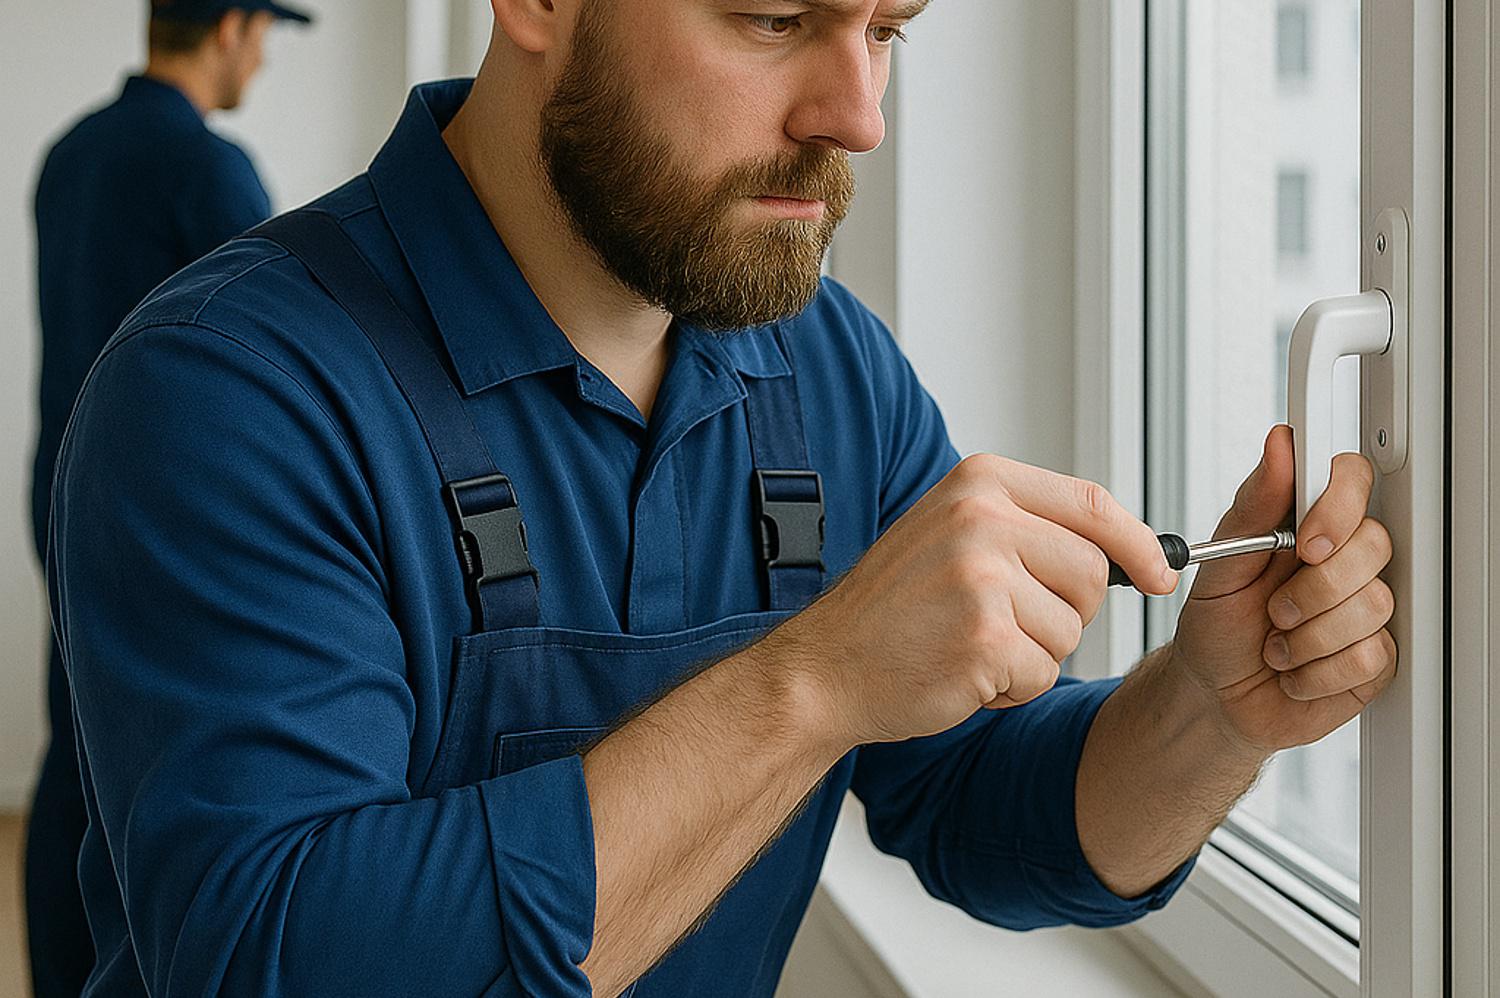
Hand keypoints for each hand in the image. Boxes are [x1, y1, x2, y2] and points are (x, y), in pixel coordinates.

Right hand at [773, 453, 1175, 748]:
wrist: (825, 667)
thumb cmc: (891, 610)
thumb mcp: (955, 534)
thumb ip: (1030, 527)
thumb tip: (1131, 549)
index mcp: (980, 482)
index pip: (1093, 504)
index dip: (1138, 544)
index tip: (1159, 573)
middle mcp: (982, 518)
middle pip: (1092, 574)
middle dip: (1065, 613)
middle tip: (1002, 622)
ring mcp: (981, 577)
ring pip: (1071, 631)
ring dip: (1032, 655)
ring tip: (968, 644)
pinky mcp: (984, 638)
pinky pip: (1043, 674)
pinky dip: (1011, 688)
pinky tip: (960, 672)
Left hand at [1168, 425, 1397, 754]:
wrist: (1214, 695)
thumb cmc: (1216, 627)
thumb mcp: (1219, 567)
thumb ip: (1253, 506)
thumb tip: (1279, 444)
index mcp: (1305, 526)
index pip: (1354, 479)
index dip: (1340, 507)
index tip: (1305, 543)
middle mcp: (1343, 561)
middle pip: (1374, 544)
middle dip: (1313, 587)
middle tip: (1273, 610)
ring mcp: (1364, 608)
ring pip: (1373, 604)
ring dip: (1306, 636)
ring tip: (1275, 645)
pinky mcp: (1374, 658)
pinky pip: (1369, 656)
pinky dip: (1316, 671)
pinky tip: (1295, 672)